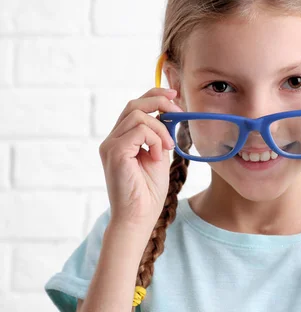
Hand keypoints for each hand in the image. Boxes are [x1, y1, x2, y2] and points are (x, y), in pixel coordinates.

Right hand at [99, 87, 183, 228]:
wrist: (139, 216)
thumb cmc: (149, 191)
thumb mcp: (159, 155)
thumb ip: (159, 135)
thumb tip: (169, 113)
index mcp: (122, 139)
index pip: (135, 106)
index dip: (154, 95)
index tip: (174, 95)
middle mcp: (112, 139)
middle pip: (134, 104)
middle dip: (160, 102)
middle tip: (179, 111)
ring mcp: (110, 145)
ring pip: (139, 116)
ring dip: (161, 129)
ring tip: (167, 148)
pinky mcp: (114, 152)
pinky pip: (139, 130)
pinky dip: (154, 139)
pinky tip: (157, 157)